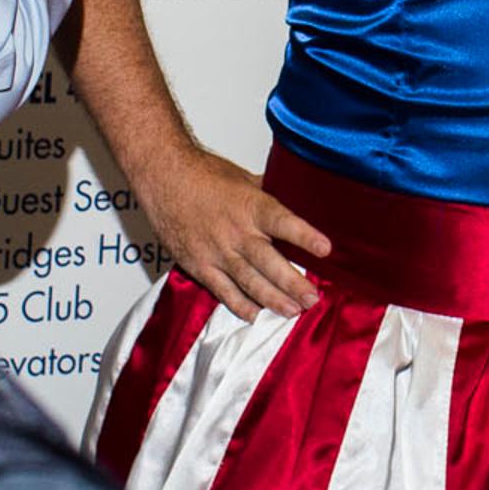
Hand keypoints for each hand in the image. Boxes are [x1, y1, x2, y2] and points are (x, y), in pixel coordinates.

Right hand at [135, 143, 331, 320]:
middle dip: (294, 284)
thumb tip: (295, 196)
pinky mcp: (199, 265)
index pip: (283, 222)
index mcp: (251, 206)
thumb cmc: (202, 174)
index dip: (305, 236)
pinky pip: (222, 290)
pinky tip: (255, 314)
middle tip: (313, 299)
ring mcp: (217, 251)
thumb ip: (269, 194)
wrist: (163, 178)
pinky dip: (239, 305)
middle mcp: (236, 231)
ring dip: (273, 300)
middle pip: (270, 262)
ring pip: (249, 282)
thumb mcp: (244, 178)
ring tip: (293, 311)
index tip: (325, 249)